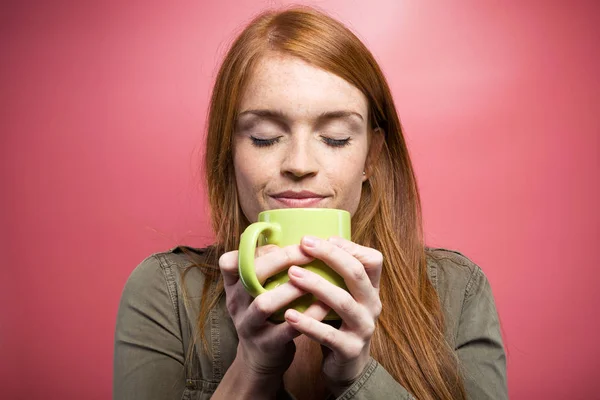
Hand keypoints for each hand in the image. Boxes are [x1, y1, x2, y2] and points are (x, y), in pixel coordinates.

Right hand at [218, 245, 329, 384]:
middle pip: (251, 275)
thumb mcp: (256, 290)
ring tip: (316, 279)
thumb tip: (301, 237)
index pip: (230, 260)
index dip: (254, 248)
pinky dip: (308, 315)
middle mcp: (235, 303)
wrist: (260, 358)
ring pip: (264, 303)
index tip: (279, 243)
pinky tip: (326, 306)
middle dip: (282, 260)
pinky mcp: (265, 345)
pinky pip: (287, 329)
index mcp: (233, 286)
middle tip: (308, 253)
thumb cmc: (267, 313)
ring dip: (292, 289)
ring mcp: (248, 325)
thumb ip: (269, 267)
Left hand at [283, 236, 382, 395]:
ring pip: (342, 302)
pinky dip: (308, 323)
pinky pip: (328, 334)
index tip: (321, 237)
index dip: (348, 246)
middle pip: (356, 273)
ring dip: (316, 285)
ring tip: (292, 274)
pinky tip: (289, 315)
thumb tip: (305, 242)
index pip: (371, 259)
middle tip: (304, 244)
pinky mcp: (350, 350)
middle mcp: (372, 305)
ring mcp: (363, 328)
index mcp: (370, 289)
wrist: (347, 367)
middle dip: (330, 255)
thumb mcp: (342, 296)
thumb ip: (333, 274)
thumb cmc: (338, 322)